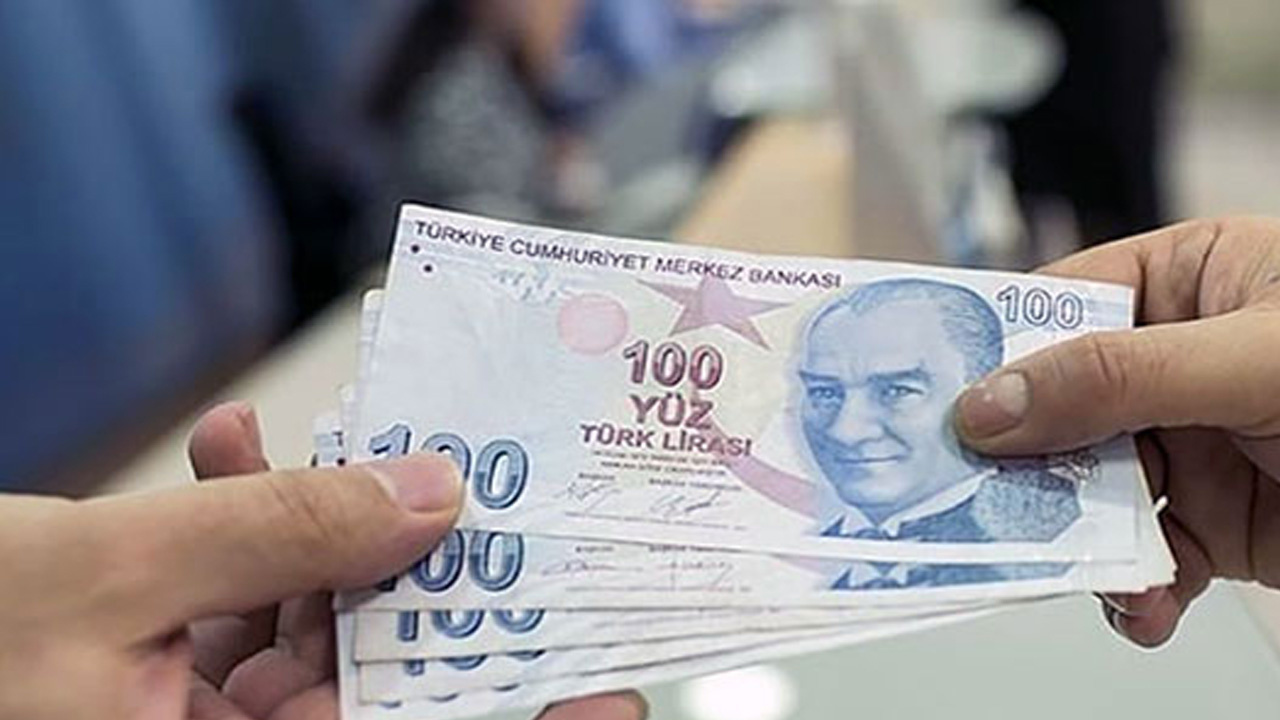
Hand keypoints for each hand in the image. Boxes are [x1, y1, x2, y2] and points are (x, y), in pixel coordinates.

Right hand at [0, 402, 646, 719]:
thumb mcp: (106, 577)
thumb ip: (277, 532)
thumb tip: (432, 495)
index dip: (526, 712)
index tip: (612, 671)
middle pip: (383, 670)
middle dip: (425, 571)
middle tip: (483, 479)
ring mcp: (201, 718)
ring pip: (312, 619)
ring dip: (322, 520)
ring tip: (345, 431)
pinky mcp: (163, 675)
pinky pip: (236, 600)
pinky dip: (239, 524)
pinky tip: (228, 446)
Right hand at [954, 218, 1279, 646]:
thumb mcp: (1255, 358)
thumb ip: (1117, 376)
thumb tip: (988, 405)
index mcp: (1188, 282)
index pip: (1061, 304)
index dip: (992, 345)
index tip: (928, 386)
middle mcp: (1177, 363)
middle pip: (1058, 407)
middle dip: (1021, 460)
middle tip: (969, 495)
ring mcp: (1191, 447)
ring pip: (1088, 491)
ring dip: (1074, 538)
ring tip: (1074, 567)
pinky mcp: (1216, 526)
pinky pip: (1143, 557)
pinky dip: (1132, 590)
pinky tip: (1143, 603)